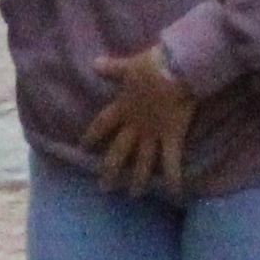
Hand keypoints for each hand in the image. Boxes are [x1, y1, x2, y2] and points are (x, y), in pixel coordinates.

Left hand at [86, 51, 200, 196]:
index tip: (82, 148)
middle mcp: (135, 126)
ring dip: (137, 180)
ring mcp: (153, 134)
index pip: (102, 125)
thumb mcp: (128, 65)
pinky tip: (176, 193)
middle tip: (104, 188)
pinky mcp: (172, 137)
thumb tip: (94, 63)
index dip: (92, 136)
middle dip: (110, 170)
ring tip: (133, 196)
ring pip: (142, 162)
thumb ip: (111, 68)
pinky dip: (174, 178)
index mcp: (123, 107)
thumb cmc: (154, 65)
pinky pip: (172, 161)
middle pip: (118, 152)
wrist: (177, 69)